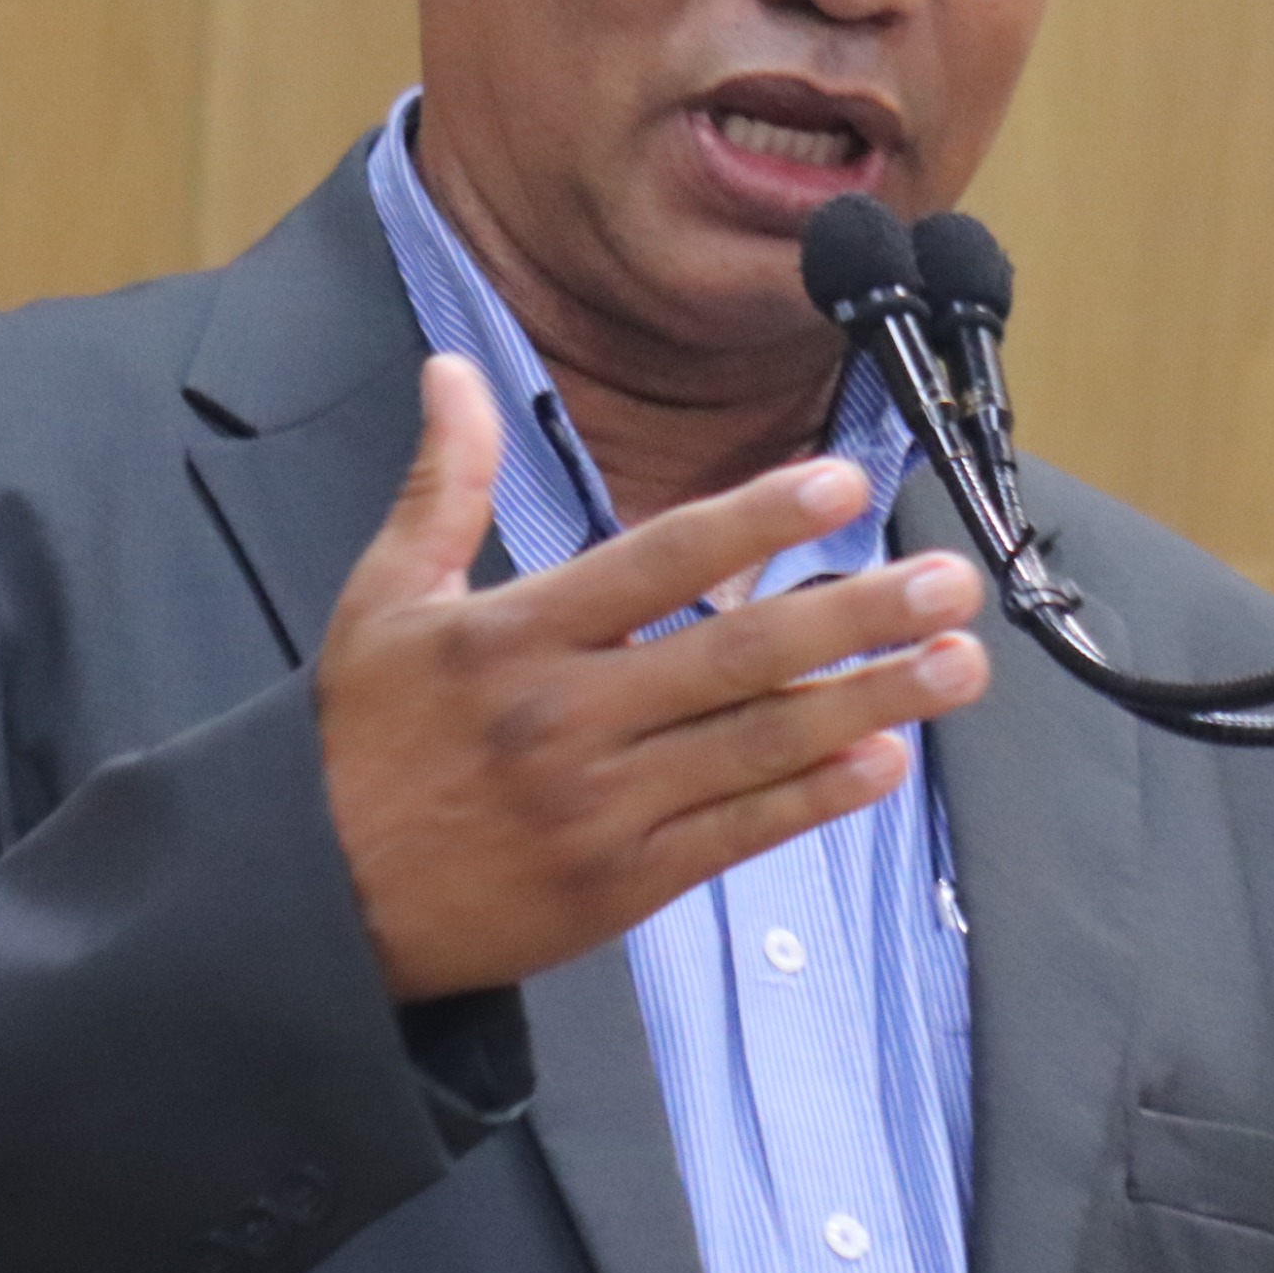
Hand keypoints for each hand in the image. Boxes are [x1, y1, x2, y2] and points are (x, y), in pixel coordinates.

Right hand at [319, 355, 990, 998]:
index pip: (657, 562)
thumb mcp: (383, 602)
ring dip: (870, 701)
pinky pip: (737, 834)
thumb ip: (443, 486)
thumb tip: (453, 371)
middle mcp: (566, 718)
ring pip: (757, 745)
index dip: (755, 519)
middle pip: (735, 654)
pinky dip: (814, 798)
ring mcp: (600, 807)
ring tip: (957, 665)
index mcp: (514, 637)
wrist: (316, 901)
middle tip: (949, 583)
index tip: (842, 484)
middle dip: (856, 614)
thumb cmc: (358, 744)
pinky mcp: (620, 885)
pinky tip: (884, 761)